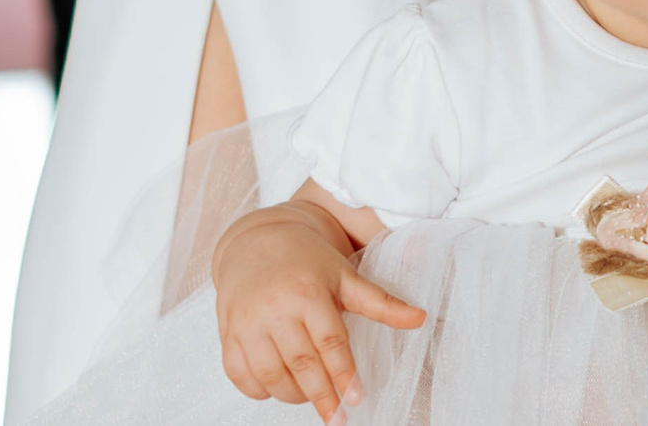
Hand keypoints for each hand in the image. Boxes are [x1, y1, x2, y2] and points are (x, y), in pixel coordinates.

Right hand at [212, 201, 422, 421]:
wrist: (257, 240)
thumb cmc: (308, 261)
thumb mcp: (345, 275)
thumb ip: (380, 303)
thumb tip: (421, 319)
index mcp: (308, 292)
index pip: (329, 340)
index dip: (343, 372)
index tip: (356, 397)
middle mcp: (275, 308)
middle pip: (300, 362)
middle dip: (321, 395)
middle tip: (337, 417)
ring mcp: (247, 322)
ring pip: (269, 373)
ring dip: (291, 394)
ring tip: (312, 399)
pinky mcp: (227, 332)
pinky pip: (238, 372)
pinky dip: (257, 389)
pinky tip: (276, 389)